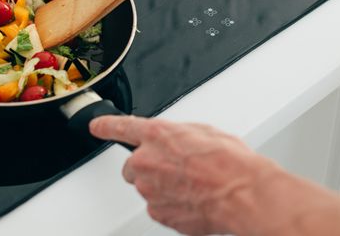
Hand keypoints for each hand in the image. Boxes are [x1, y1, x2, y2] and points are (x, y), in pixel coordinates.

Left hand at [90, 116, 274, 235]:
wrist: (243, 194)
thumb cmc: (230, 162)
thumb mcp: (204, 132)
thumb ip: (178, 135)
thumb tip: (177, 142)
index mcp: (156, 135)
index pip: (120, 127)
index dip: (105, 126)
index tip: (96, 126)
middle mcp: (146, 161)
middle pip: (132, 165)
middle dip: (148, 166)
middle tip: (176, 169)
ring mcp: (149, 190)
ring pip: (147, 187)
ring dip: (163, 186)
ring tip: (193, 185)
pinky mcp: (158, 213)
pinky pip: (158, 207)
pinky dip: (171, 205)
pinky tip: (193, 199)